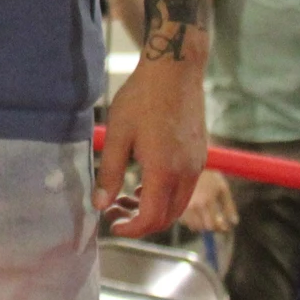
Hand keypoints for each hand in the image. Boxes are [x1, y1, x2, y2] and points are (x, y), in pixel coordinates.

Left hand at [93, 54, 207, 238]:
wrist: (174, 70)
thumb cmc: (142, 98)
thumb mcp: (117, 134)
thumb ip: (108, 172)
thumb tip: (100, 204)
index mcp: (165, 171)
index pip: (152, 218)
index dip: (132, 229)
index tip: (112, 225)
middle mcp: (187, 172)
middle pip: (168, 217)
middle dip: (141, 222)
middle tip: (114, 211)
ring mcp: (197, 164)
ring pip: (178, 203)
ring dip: (153, 208)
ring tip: (126, 196)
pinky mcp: (199, 155)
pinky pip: (184, 187)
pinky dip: (164, 194)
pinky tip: (143, 181)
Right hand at [179, 168, 237, 235]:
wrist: (190, 164)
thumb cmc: (210, 176)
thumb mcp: (223, 189)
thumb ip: (229, 206)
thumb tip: (234, 223)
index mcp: (207, 201)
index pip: (213, 225)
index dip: (219, 228)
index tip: (224, 226)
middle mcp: (194, 205)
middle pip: (203, 228)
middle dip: (211, 227)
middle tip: (216, 221)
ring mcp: (184, 205)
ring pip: (193, 226)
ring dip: (200, 225)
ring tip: (206, 216)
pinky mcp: (177, 205)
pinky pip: (184, 221)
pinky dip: (191, 221)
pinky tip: (196, 213)